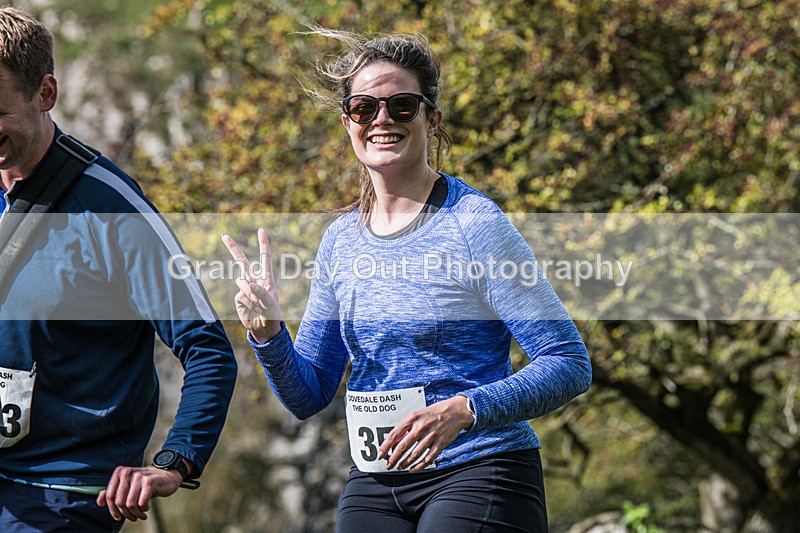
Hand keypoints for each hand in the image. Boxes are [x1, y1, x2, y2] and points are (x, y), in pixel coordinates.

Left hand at [96, 466, 182, 521]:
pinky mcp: (150, 482)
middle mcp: (128, 472)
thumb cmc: (144, 483)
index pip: (110, 496)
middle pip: (119, 501)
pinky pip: (141, 503)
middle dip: (125, 514)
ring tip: (140, 515)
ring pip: (130, 504)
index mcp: (120, 472)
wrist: (166, 476)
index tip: (118, 517)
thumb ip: (113, 492)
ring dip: (135, 514)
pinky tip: (146, 508)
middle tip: (132, 517)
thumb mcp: (128, 485)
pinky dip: (143, 509)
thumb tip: (100, 502)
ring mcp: (139, 476)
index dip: (112, 510)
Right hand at [221, 228, 281, 342]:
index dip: (263, 244)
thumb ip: (262, 294)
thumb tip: (249, 284)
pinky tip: (251, 309)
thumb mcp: (271, 305)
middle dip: (233, 248)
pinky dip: (245, 302)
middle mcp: (255, 281)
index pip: (264, 258)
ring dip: (249, 292)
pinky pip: (239, 295)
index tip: (261, 230)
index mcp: (266, 279)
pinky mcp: (238, 298)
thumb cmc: (272, 316)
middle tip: (224, 235)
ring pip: (241, 282)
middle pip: (242, 261)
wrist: (263, 329)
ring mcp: (245, 289)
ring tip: (257, 304)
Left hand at [377, 395, 473, 471]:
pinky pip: (428, 458)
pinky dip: (419, 466)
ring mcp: (431, 436)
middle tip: (388, 465)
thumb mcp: (418, 415)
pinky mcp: (440, 443)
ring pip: (414, 454)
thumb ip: (406, 427)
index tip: (380, 454)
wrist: (455, 411)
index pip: (395, 434)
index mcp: (413, 418)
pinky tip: (413, 469)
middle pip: (402, 447)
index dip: (385, 446)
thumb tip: (394, 441)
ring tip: (400, 467)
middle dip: (393, 458)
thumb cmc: (434, 413)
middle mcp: (421, 427)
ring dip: (405, 463)